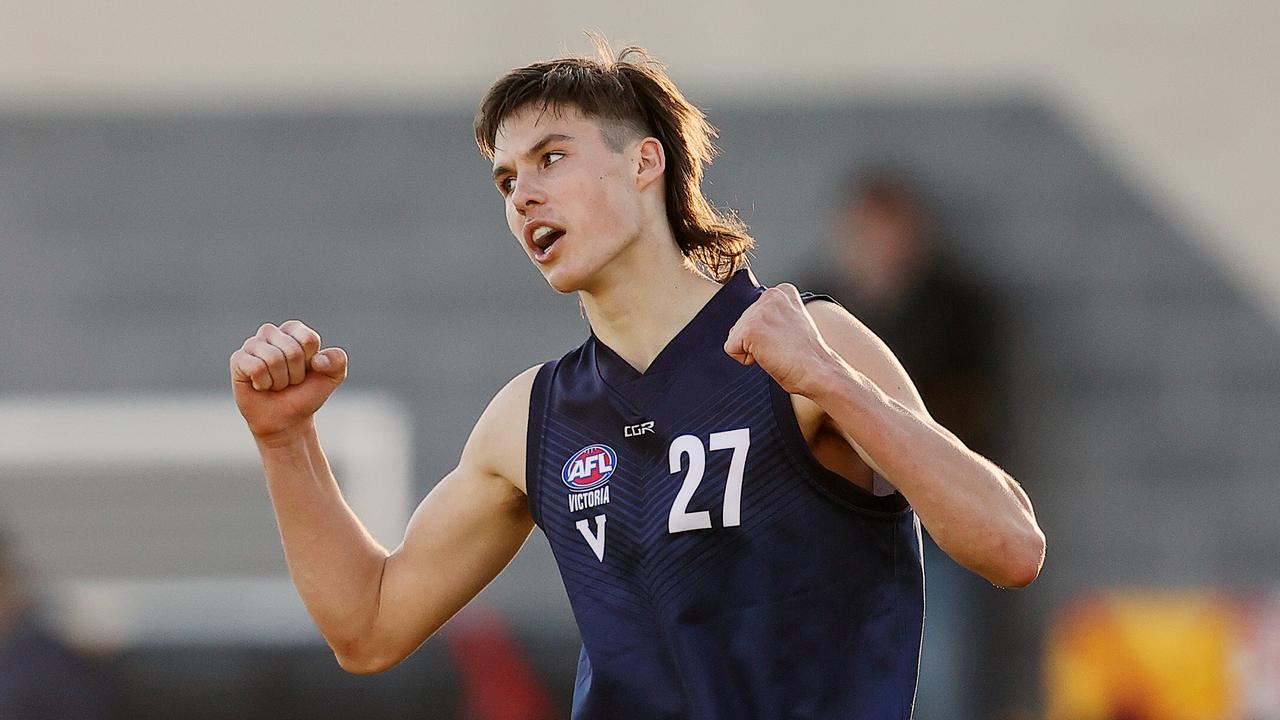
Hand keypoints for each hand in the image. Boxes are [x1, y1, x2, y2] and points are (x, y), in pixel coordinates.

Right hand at [230, 320, 347, 439]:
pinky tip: (261, 385)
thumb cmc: (306, 393)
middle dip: (295, 374)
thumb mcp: (333, 377)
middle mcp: (271, 332)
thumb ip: (337, 360)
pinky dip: (264, 383)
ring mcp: (252, 344)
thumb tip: (317, 360)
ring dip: (280, 380)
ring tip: (276, 384)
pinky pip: (256, 367)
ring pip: (273, 359)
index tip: (306, 370)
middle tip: (289, 380)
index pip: (308, 339)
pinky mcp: (238, 359)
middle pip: (292, 351)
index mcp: (294, 329)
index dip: (311, 362)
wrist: (286, 419)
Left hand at [724, 284, 840, 397]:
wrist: (820, 371)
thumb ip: (772, 316)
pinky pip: (730, 349)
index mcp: (782, 291)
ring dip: (752, 350)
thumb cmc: (808, 356)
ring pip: (734, 336)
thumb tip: (749, 323)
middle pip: (740, 324)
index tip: (787, 339)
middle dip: (756, 341)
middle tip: (783, 348)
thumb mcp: (791, 323)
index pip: (752, 314)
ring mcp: (760, 311)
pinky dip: (746, 360)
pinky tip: (769, 357)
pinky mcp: (751, 329)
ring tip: (778, 351)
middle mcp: (770, 295)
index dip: (766, 334)